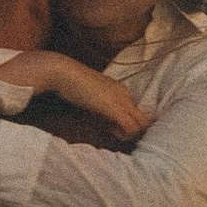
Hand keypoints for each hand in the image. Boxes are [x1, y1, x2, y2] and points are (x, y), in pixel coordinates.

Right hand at [0, 48, 149, 138]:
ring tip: (110, 132)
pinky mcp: (115, 108)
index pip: (134, 110)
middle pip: (143, 118)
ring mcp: (122, 100)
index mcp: (119, 89)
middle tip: (113, 133)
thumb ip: (97, 105)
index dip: (125, 122)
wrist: (63, 71)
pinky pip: (132, 128)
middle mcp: (124, 94)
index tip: (108, 126)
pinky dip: (124, 135)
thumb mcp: (88, 95)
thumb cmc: (70, 83)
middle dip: (132, 130)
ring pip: (142, 125)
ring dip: (129, 134)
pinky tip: (108, 131)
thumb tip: (100, 120)